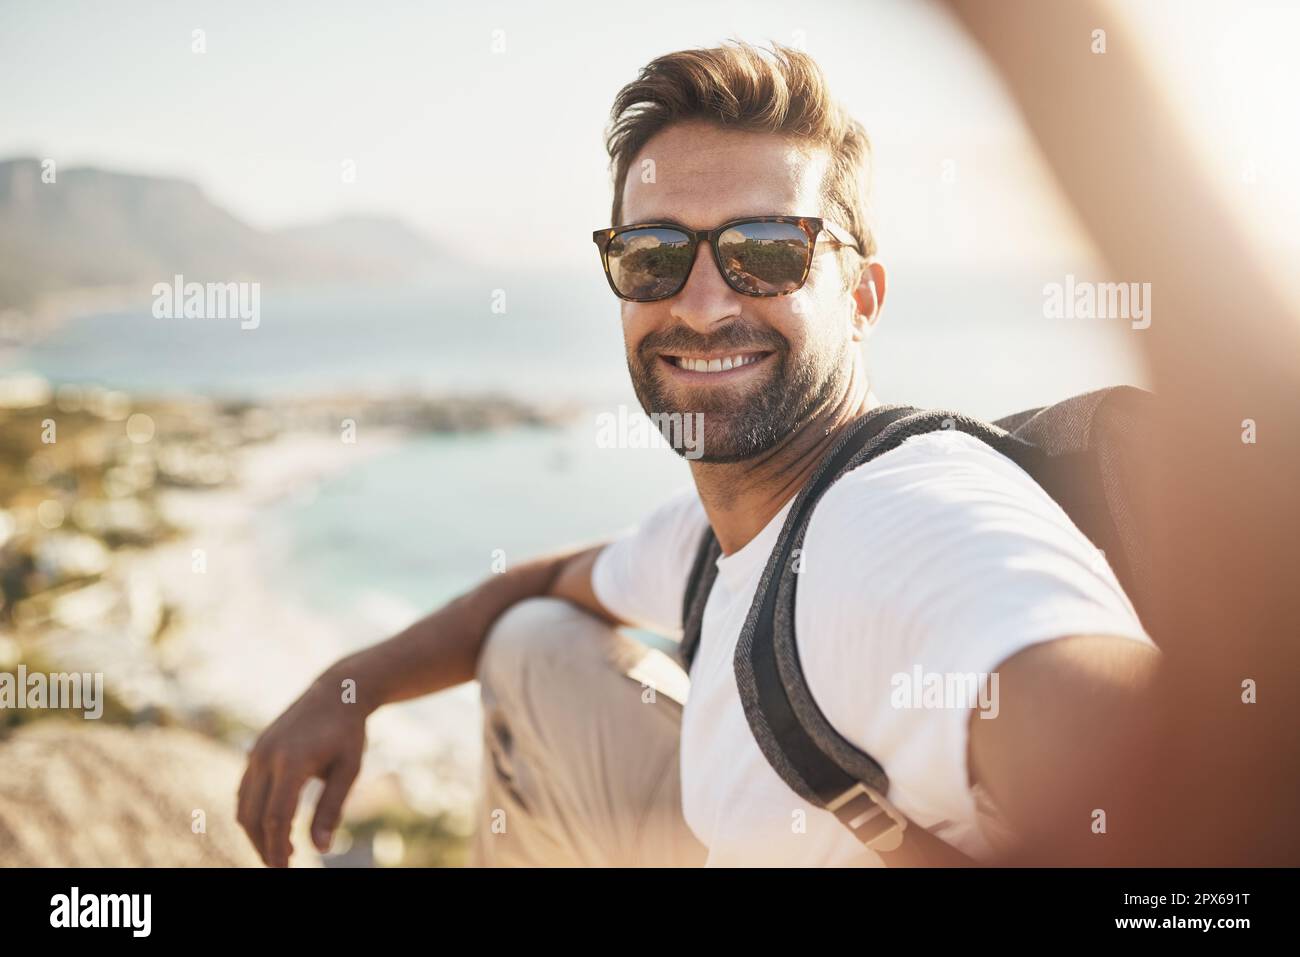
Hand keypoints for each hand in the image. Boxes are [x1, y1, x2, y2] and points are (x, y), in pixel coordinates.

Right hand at [237, 672, 366, 866]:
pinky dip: (253, 814)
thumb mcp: (349, 770)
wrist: (336, 692)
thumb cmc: (348, 733)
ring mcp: (256, 753)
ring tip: (279, 850)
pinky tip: (272, 826)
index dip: (277, 849)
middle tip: (282, 866)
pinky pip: (245, 792)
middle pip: (253, 817)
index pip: (276, 818)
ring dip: (256, 833)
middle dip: (263, 846)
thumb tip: (320, 849)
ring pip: (243, 806)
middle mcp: (266, 757)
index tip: (285, 871)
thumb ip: (332, 809)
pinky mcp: (255, 752)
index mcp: (292, 762)